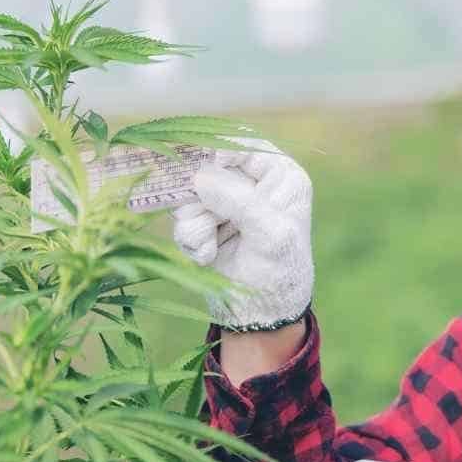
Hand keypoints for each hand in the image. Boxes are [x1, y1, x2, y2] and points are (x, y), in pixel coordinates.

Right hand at [170, 138, 313, 330]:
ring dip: (196, 222)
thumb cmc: (279, 272)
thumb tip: (201, 176)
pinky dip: (191, 239)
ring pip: (188, 193)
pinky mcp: (204, 223)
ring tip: (212, 245)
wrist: (259, 316)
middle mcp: (252, 183)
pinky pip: (181, 219)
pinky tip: (208, 256)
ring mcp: (225, 203)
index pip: (244, 145)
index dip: (219, 152)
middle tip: (204, 218)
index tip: (205, 171)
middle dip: (201, 196)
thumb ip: (239, 202)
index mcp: (280, 176)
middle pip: (207, 166)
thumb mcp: (270, 235)